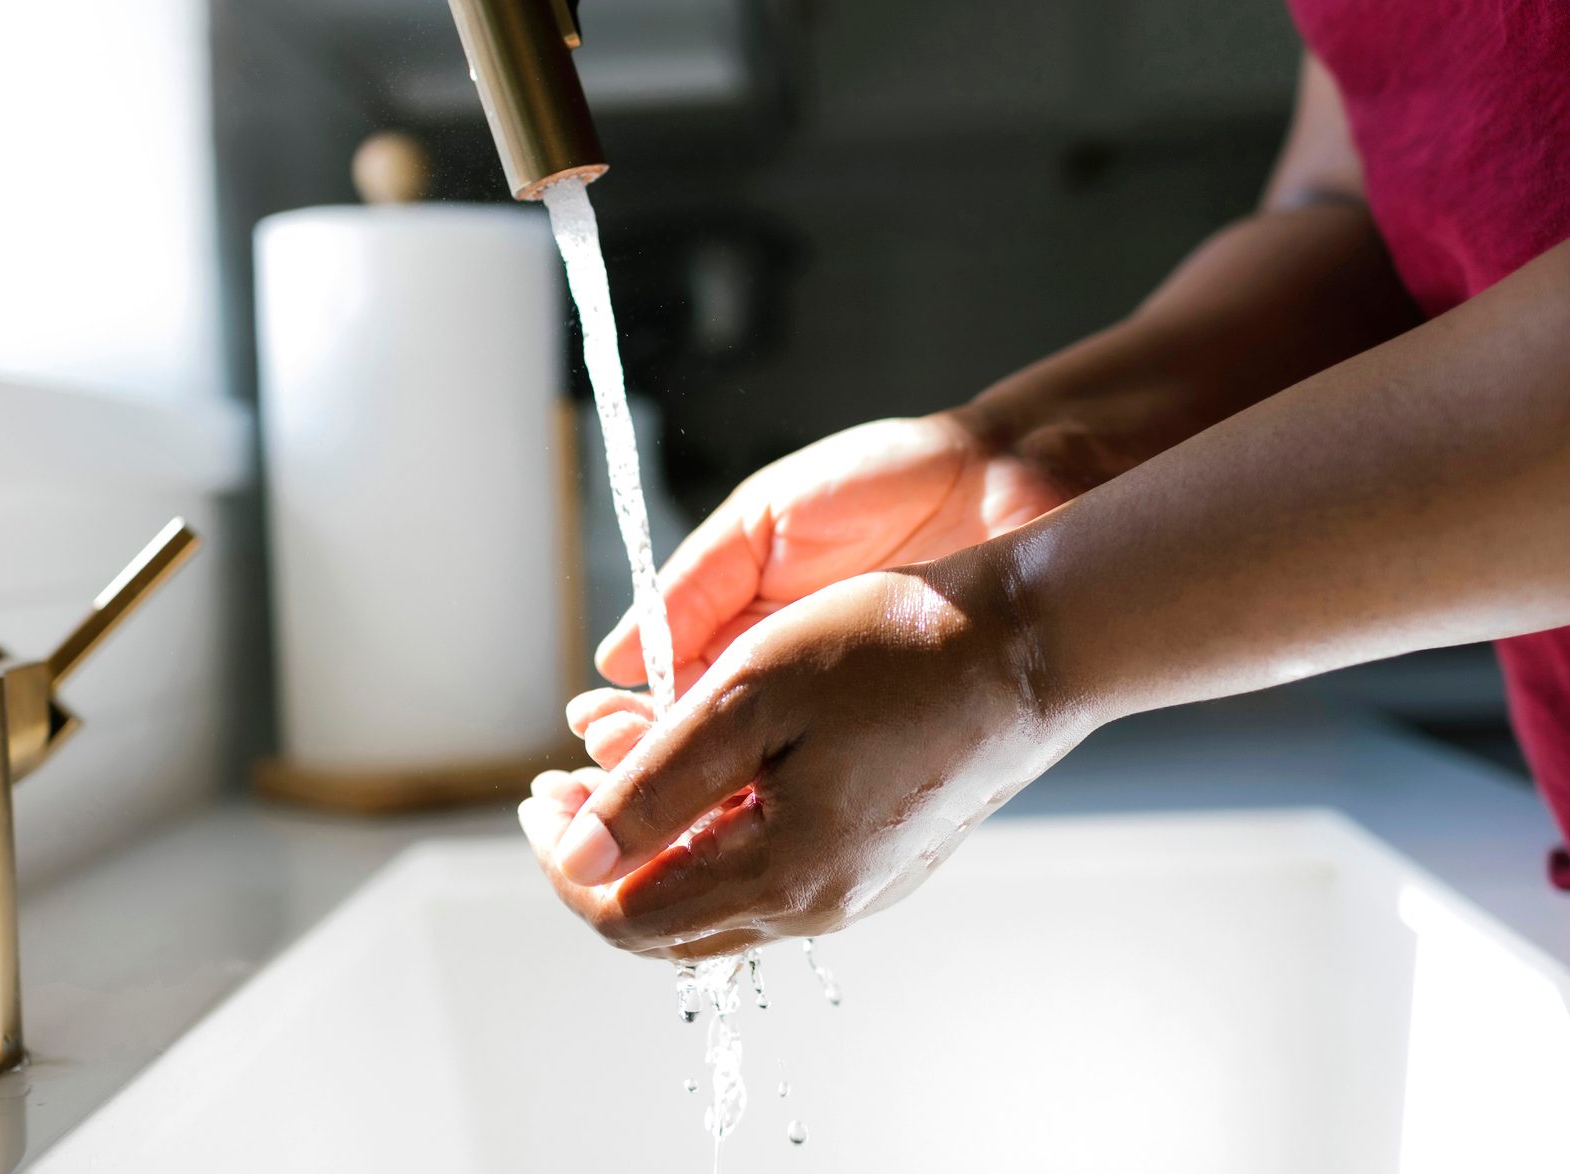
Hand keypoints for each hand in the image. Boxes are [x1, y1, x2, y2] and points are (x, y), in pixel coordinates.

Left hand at [519, 552, 1095, 960]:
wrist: (1031, 644)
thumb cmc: (895, 649)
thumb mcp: (748, 698)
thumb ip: (653, 789)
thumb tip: (574, 862)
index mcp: (779, 875)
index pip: (627, 918)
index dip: (564, 863)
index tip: (538, 794)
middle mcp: (817, 904)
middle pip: (667, 924)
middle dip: (600, 859)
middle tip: (561, 785)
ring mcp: (857, 888)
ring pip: (719, 899)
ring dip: (657, 844)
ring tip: (623, 768)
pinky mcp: (882, 860)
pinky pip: (771, 873)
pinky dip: (716, 835)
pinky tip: (711, 772)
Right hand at [584, 412, 1067, 765]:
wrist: (1007, 481)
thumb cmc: (890, 480)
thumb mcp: (767, 518)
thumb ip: (694, 584)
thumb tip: (615, 658)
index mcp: (749, 627)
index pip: (669, 698)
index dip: (627, 724)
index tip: (590, 735)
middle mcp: (789, 683)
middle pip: (700, 753)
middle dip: (647, 776)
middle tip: (611, 784)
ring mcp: (840, 714)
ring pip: (753, 782)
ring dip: (703, 802)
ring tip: (664, 807)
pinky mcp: (894, 732)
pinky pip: (824, 785)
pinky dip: (780, 806)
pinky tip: (746, 814)